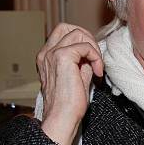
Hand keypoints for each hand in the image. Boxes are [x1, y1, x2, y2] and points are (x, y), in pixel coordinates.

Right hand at [36, 23, 103, 144]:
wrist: (62, 118)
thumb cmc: (68, 105)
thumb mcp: (76, 78)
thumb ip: (82, 64)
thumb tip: (92, 56)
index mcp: (47, 57)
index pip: (63, 33)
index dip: (82, 41)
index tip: (92, 60)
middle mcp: (46, 53)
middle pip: (68, 27)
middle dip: (87, 38)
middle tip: (96, 58)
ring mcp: (52, 54)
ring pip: (78, 33)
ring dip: (93, 48)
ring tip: (97, 67)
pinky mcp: (63, 57)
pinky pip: (85, 46)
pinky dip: (95, 56)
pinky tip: (97, 72)